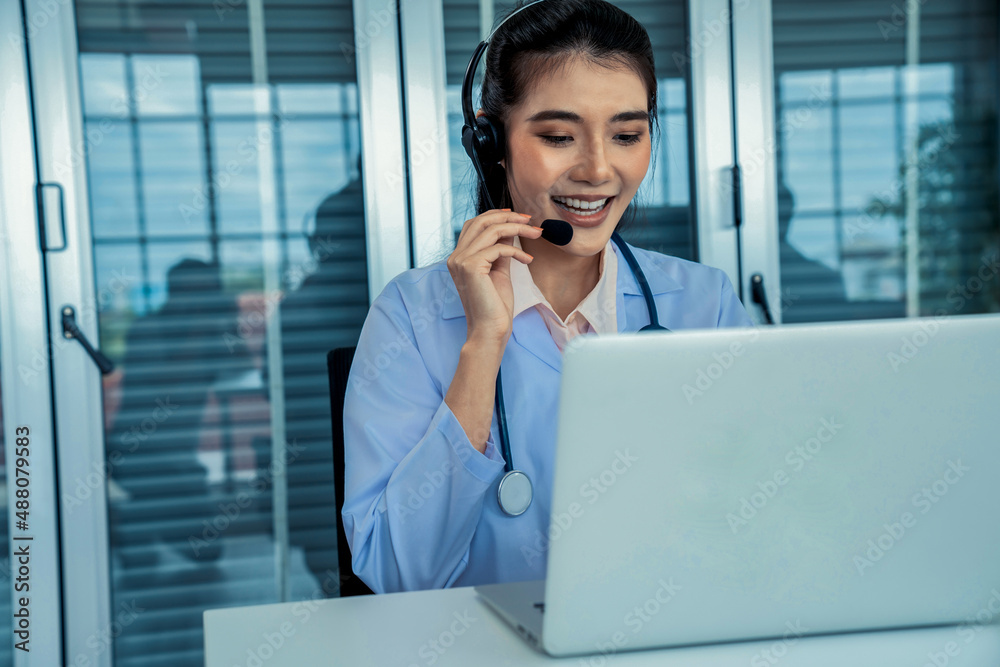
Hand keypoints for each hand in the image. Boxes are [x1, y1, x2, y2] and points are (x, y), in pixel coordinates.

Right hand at [447, 208, 542, 344]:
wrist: (490, 330)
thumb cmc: (495, 305)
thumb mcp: (499, 269)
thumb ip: (501, 248)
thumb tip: (510, 228)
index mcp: (459, 257)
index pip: (475, 224)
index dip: (496, 215)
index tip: (519, 217)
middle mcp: (455, 257)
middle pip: (481, 221)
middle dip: (508, 216)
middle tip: (530, 220)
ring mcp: (460, 261)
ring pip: (491, 230)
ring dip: (517, 228)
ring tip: (535, 233)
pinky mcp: (471, 267)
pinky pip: (498, 247)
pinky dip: (517, 250)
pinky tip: (528, 260)